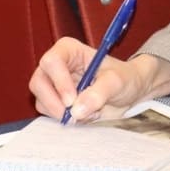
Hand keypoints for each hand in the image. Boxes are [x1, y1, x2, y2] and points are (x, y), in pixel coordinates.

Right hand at [28, 37, 143, 123]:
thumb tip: (76, 110)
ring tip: (90, 112)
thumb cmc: (124, 77)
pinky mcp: (57, 102)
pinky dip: (66, 120)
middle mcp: (57, 66)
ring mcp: (55, 85)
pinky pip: (50, 114)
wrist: (130, 93)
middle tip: (73, 115)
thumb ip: (99, 92)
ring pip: (41, 101)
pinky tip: (86, 116)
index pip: (52, 61)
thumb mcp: (117, 81)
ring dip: (63, 113)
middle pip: (38, 82)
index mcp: (70, 51)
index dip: (59, 81)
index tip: (71, 100)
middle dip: (54, 102)